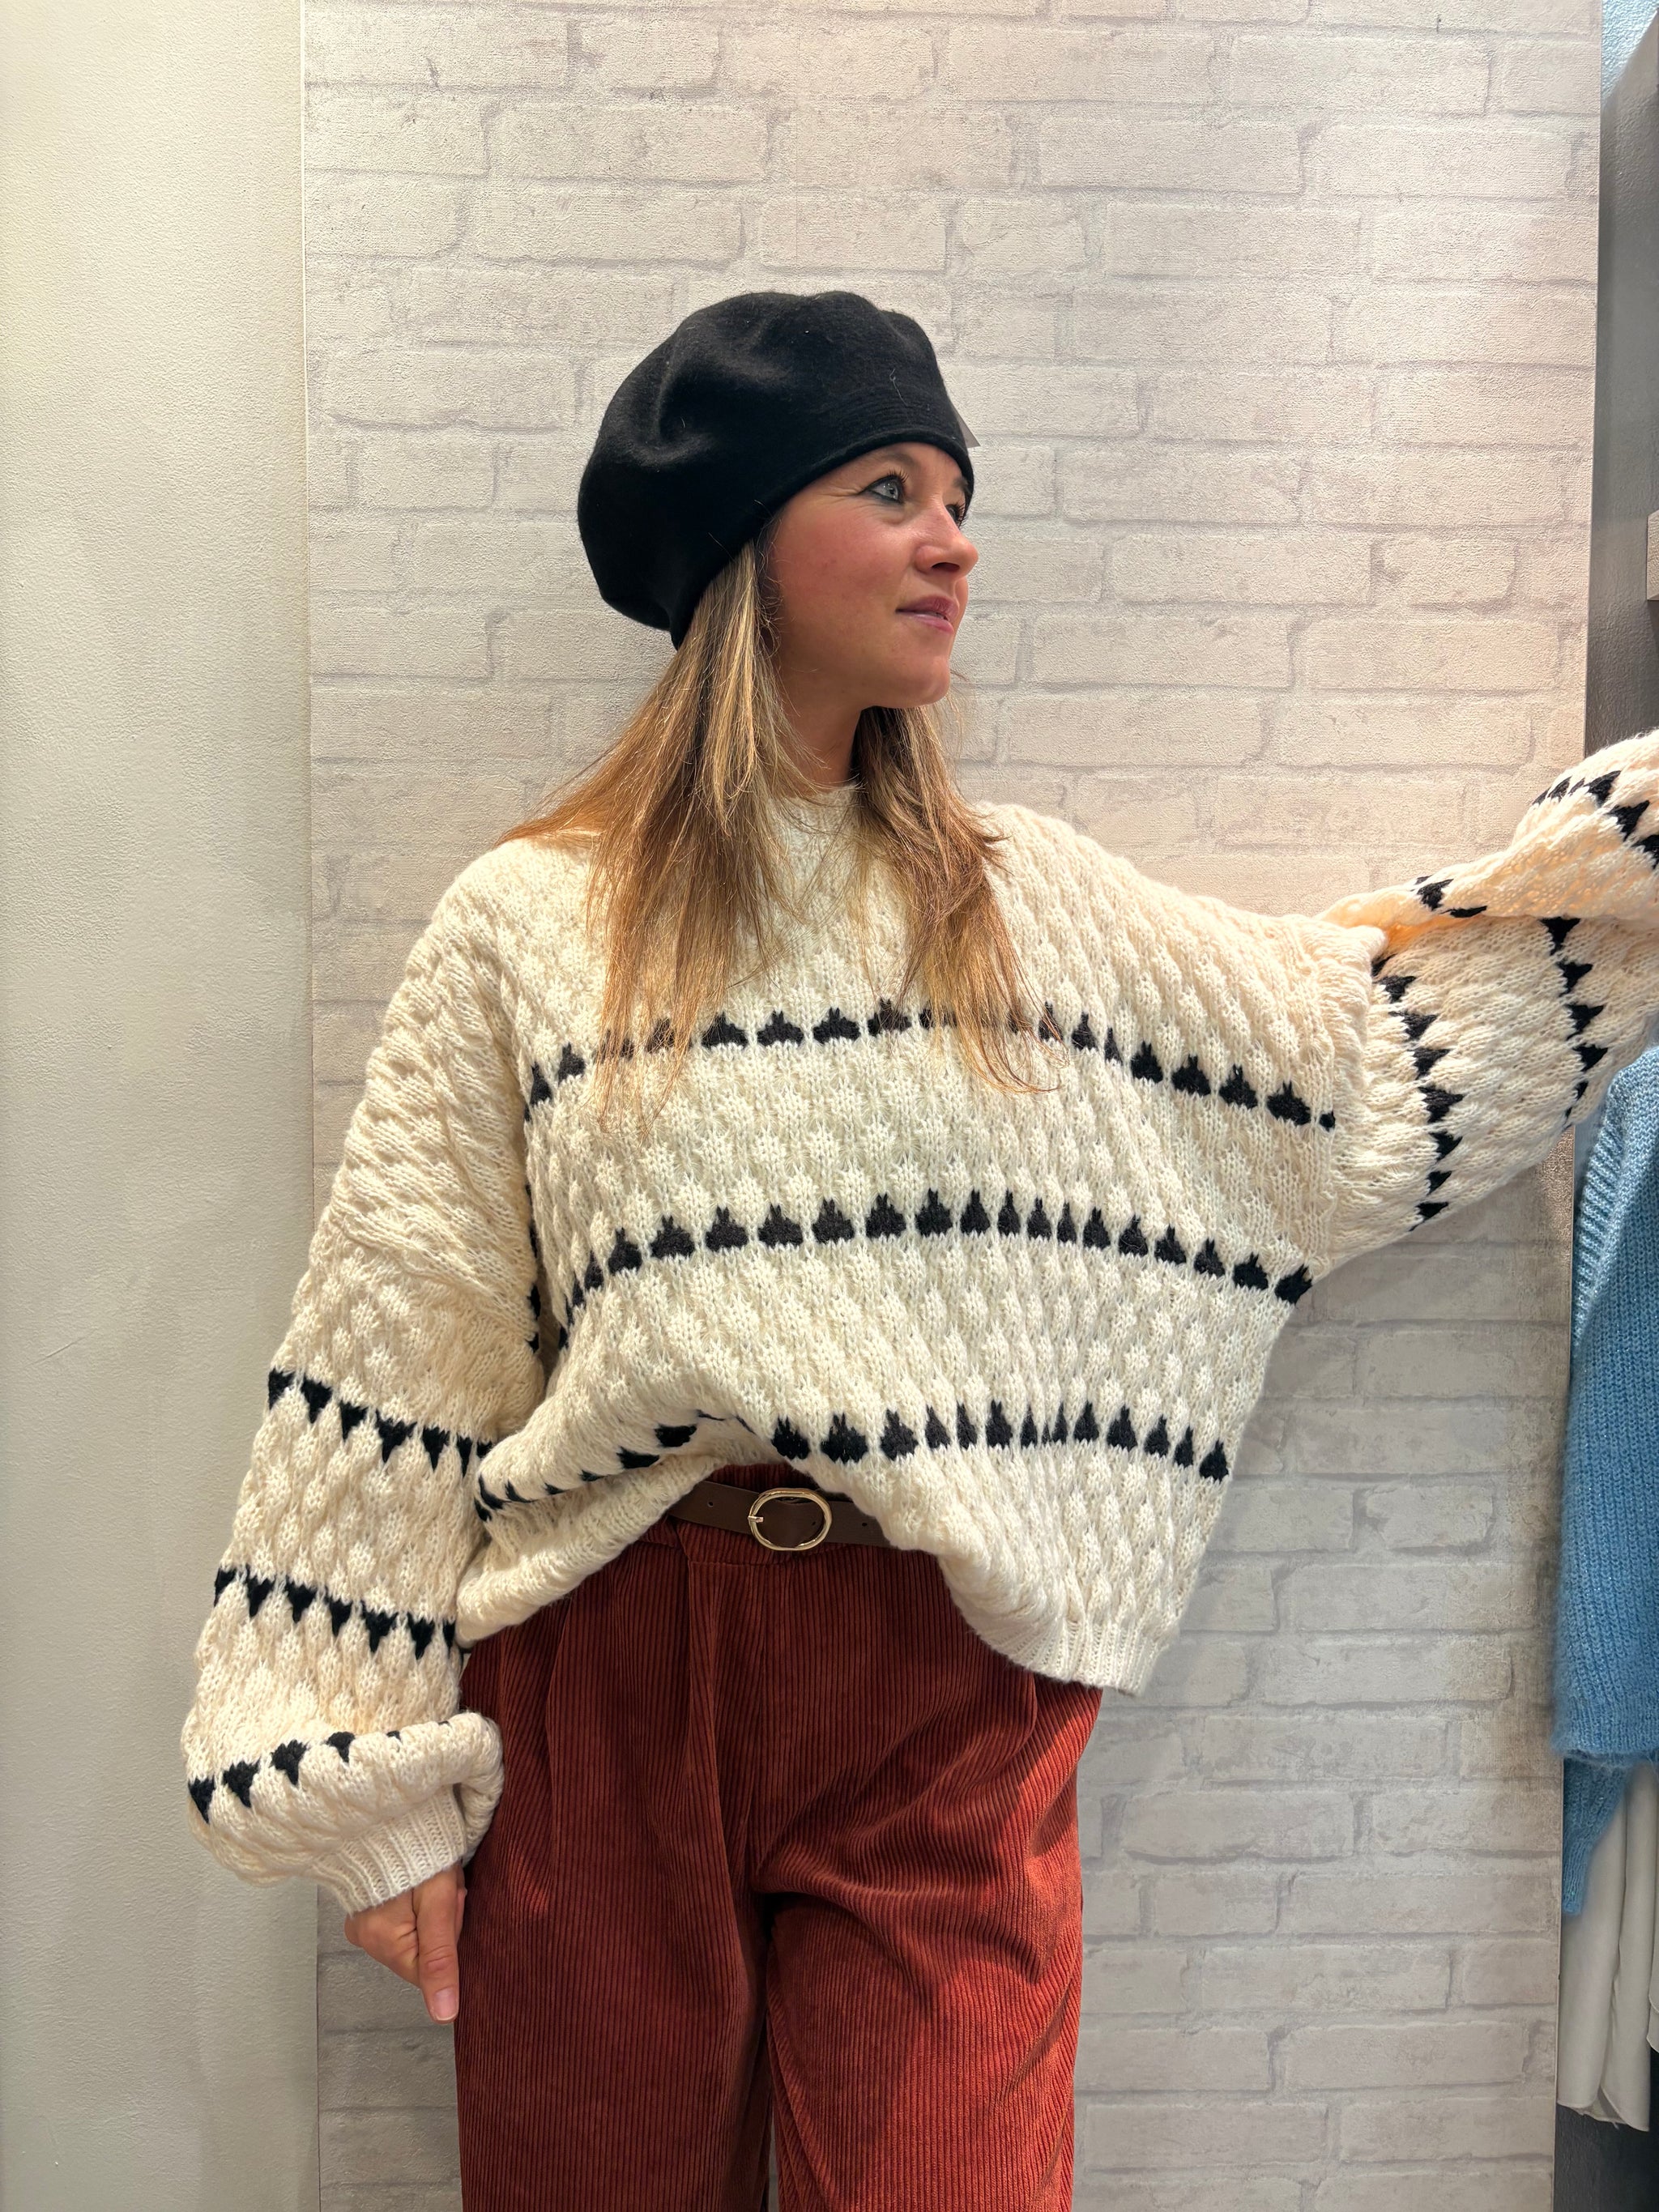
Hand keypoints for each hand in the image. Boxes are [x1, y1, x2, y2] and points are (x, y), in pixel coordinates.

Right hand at [342, 1860, 466, 2022]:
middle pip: (422, 1952)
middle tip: (443, 1887)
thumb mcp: (439, 1901)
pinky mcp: (366, 1907)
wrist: (395, 1808)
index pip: (432, 1970)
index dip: (450, 1936)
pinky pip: (402, 1920)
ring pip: (414, 1935)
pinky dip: (417, 1904)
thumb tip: (443, 2014)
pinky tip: (418, 1880)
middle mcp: (365, 1938)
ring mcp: (362, 1922)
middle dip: (441, 1922)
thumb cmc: (419, 1847)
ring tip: (429, 1878)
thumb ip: (441, 1959)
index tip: (449, 1904)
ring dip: (430, 1911)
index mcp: (381, 1942)